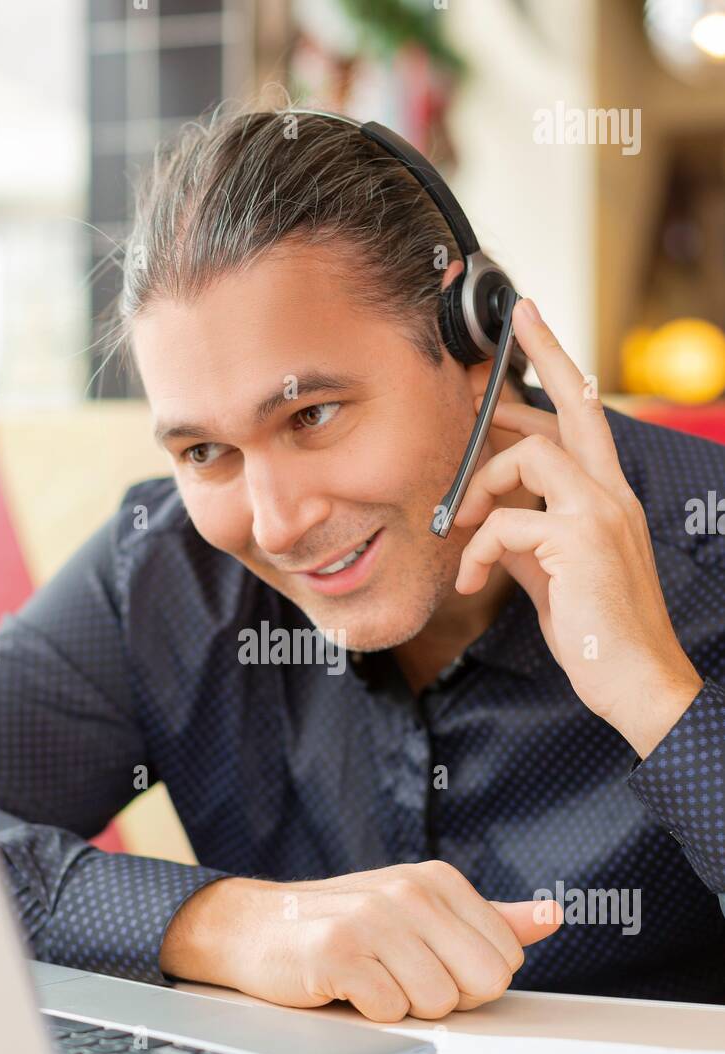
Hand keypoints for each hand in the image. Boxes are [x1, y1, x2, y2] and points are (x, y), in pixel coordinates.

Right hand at [160, 861, 560, 1022]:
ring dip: (402, 1005)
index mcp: (438, 880)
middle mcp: (409, 891)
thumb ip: (490, 919)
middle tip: (401, 977)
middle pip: (482, 983)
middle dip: (446, 996)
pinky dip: (368, 1012)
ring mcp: (373, 918)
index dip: (468, 978)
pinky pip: (390, 1011)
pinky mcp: (338, 952)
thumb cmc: (342, 924)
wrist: (254, 927)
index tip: (426, 963)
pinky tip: (345, 987)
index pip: (505, 958)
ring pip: (438, 1004)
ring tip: (370, 978)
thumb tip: (552, 918)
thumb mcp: (420, 913)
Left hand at [454, 297, 702, 758]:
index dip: (557, 368)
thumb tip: (486, 524)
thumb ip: (523, 539)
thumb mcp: (550, 575)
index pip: (585, 418)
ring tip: (461, 525)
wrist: (636, 682)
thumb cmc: (596, 632)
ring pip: (531, 455)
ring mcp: (600, 513)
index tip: (528, 326)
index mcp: (607, 497)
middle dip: (542, 357)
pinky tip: (471, 582)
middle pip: (577, 404)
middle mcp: (611, 494)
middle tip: (506, 330)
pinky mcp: (580, 542)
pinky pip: (506, 522)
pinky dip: (476, 551)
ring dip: (481, 485)